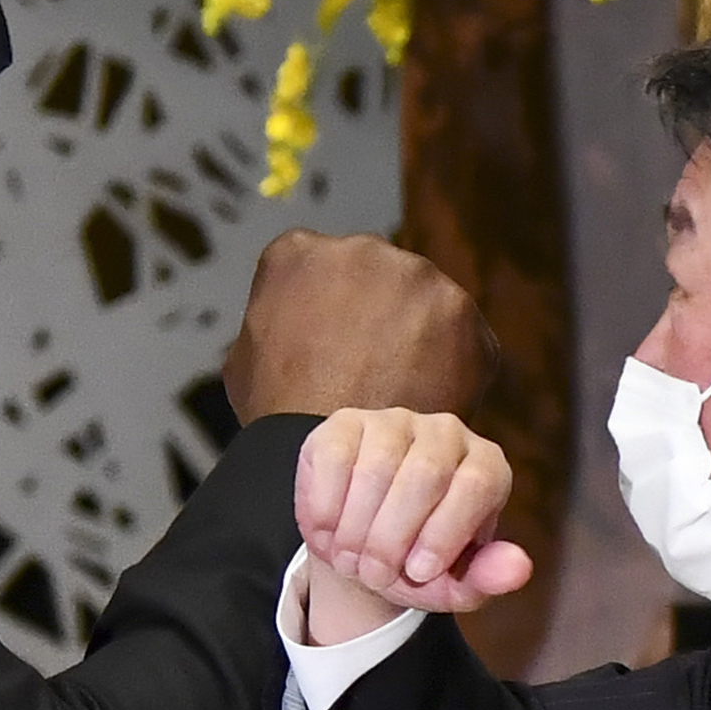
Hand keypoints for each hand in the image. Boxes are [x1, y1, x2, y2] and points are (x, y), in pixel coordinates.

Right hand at [225, 230, 486, 425]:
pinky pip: (466, 337)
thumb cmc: (282, 417)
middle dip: (380, 313)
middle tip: (373, 366)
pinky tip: (431, 396)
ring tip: (402, 386)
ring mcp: (418, 276)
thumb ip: (273, 321)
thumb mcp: (244, 359)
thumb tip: (290, 325)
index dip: (328, 308)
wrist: (336, 460)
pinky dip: (457, 365)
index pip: (320, 268)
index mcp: (299, 253)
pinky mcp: (462, 313)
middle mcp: (362, 249)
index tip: (333, 339)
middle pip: (380, 278)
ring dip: (421, 335)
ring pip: (426, 303)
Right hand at [292, 408, 536, 634]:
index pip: (477, 485)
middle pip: (425, 475)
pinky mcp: (346, 422)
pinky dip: (326, 506)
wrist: (365, 546)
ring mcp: (395, 422)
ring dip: (356, 528)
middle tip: (374, 574)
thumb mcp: (454, 583)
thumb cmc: (418, 562)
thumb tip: (519, 569)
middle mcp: (447, 433)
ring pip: (377, 468)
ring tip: (349, 560)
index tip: (417, 573)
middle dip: (392, 537)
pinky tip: (327, 532)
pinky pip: (336, 458)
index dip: (444, 533)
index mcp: (487, 466)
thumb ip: (487, 577)